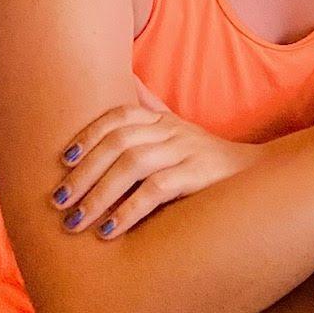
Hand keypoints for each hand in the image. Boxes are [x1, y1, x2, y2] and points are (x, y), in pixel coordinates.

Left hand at [51, 79, 261, 238]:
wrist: (254, 176)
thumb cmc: (205, 159)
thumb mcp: (177, 131)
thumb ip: (149, 111)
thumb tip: (125, 81)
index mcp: (162, 120)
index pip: (119, 116)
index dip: (88, 134)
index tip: (63, 160)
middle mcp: (171, 131)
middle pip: (119, 141)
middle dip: (84, 172)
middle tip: (58, 202)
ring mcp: (186, 151)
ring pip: (133, 163)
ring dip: (98, 193)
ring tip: (75, 221)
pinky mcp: (198, 175)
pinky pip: (157, 189)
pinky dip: (128, 210)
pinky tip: (108, 230)